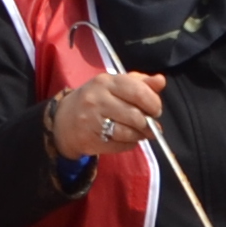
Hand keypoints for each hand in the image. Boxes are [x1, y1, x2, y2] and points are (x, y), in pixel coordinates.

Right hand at [47, 69, 165, 162]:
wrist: (64, 121)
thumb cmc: (96, 100)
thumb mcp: (115, 85)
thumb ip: (140, 82)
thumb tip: (161, 81)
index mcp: (106, 82)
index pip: (138, 92)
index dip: (153, 103)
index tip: (155, 109)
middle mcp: (97, 99)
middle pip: (136, 115)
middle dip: (148, 123)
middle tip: (149, 124)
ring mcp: (92, 121)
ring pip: (129, 133)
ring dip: (140, 135)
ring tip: (139, 132)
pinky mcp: (91, 140)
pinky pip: (121, 145)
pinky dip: (130, 144)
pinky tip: (127, 139)